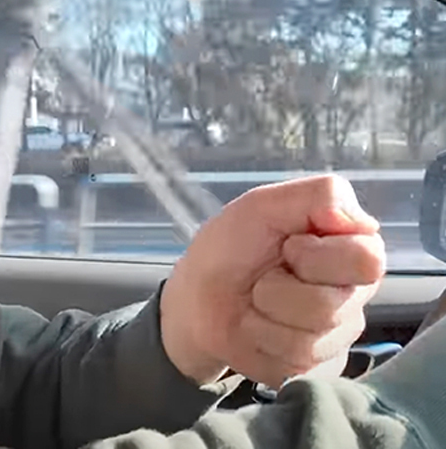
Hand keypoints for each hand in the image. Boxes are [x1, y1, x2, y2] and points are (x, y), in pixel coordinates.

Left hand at [159, 175, 385, 387]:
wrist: (194, 300)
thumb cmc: (229, 248)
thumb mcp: (262, 206)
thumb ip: (319, 196)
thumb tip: (366, 223)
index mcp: (350, 246)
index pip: (367, 259)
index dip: (315, 256)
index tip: (285, 246)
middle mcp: (354, 291)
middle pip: (337, 303)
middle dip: (283, 289)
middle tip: (264, 277)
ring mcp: (339, 332)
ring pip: (313, 336)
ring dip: (266, 314)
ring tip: (255, 301)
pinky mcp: (319, 365)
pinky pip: (297, 362)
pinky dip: (261, 339)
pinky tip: (254, 328)